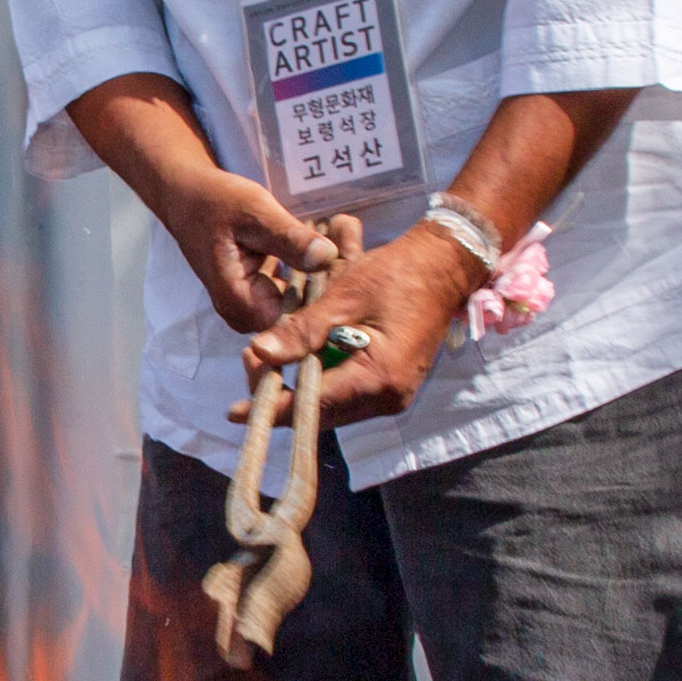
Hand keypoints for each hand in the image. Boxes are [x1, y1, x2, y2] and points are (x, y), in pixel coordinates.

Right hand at [153, 172, 350, 339]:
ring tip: (347, 248)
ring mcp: (247, 308)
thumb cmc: (217, 202)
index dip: (323, 299)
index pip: (293, 321)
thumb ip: (290, 239)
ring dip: (319, 281)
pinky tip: (327, 252)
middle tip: (353, 252)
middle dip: (326, 287)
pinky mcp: (255, 297)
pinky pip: (290, 296)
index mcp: (237, 300)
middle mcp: (241, 314)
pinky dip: (308, 276)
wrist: (188, 197)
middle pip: (297, 317)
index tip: (349, 270)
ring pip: (296, 307)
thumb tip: (328, 257)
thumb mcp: (256, 212)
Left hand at [255, 223, 476, 419]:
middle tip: (252, 363)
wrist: (445, 266)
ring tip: (271, 359)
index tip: (236, 412)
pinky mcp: (392, 387)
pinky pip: (348, 396)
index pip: (314, 406)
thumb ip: (301, 331)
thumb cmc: (396, 275)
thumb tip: (259, 352)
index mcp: (377, 378)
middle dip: (283, 396)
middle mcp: (388, 398)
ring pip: (332, 408)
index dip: (273, 409)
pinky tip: (303, 360)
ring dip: (300, 389)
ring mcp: (393, 396)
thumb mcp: (342, 297)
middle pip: (321, 415)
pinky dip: (322, 382)